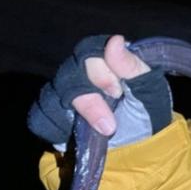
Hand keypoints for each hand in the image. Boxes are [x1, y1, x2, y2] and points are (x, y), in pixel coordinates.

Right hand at [28, 34, 170, 145]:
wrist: (138, 149)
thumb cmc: (147, 115)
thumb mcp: (149, 91)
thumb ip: (131, 67)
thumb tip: (116, 40)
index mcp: (107, 61)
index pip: (89, 52)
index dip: (100, 72)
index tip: (117, 93)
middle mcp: (82, 73)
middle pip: (69, 75)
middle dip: (89, 100)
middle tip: (111, 122)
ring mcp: (66, 94)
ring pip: (52, 94)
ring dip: (77, 116)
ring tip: (103, 131)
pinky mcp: (53, 116)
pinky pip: (41, 115)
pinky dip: (58, 126)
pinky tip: (79, 135)